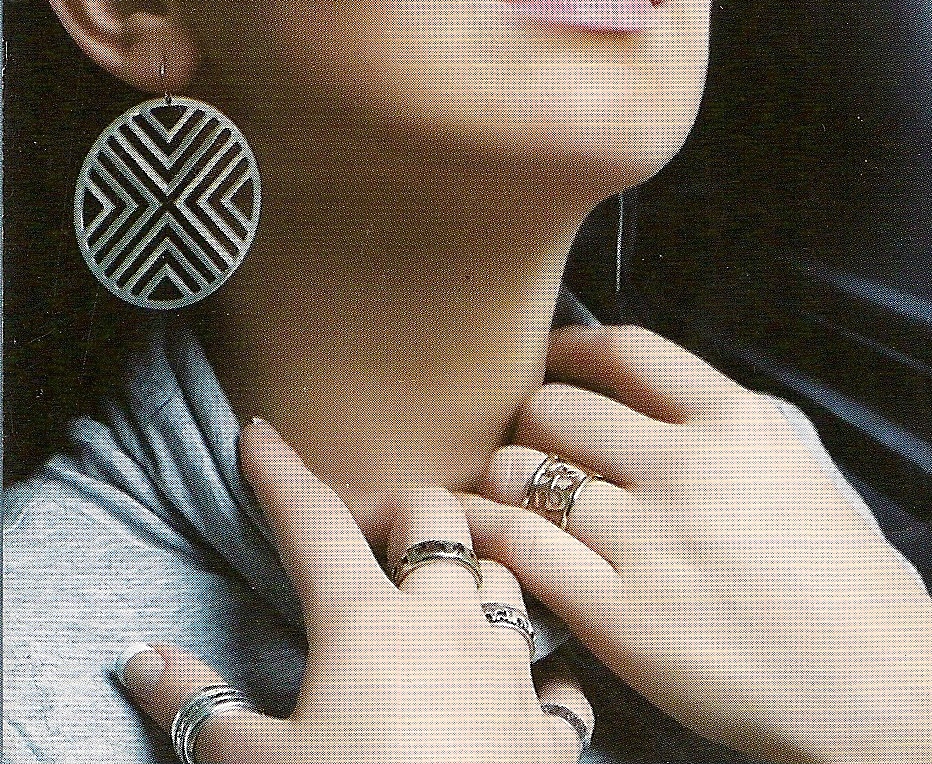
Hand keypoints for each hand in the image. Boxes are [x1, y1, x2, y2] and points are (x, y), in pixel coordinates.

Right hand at [116, 420, 594, 763]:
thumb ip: (199, 706)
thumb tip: (143, 657)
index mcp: (369, 624)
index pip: (316, 524)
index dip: (283, 475)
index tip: (261, 434)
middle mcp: (450, 624)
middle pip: (437, 518)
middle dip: (401, 507)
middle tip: (366, 527)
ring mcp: (511, 669)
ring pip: (509, 573)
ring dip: (479, 566)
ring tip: (448, 581)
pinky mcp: (549, 727)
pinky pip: (557, 672)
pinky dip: (539, 669)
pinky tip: (522, 682)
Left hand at [461, 326, 931, 763]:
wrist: (877, 681)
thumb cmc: (847, 581)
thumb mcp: (799, 465)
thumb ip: (726, 428)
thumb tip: (652, 406)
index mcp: (737, 422)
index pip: (627, 352)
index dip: (572, 347)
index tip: (554, 355)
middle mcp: (687, 468)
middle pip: (559, 406)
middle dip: (533, 417)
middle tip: (532, 441)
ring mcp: (651, 541)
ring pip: (524, 471)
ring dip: (504, 475)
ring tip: (505, 490)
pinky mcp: (621, 617)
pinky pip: (522, 548)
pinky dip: (490, 531)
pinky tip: (485, 531)